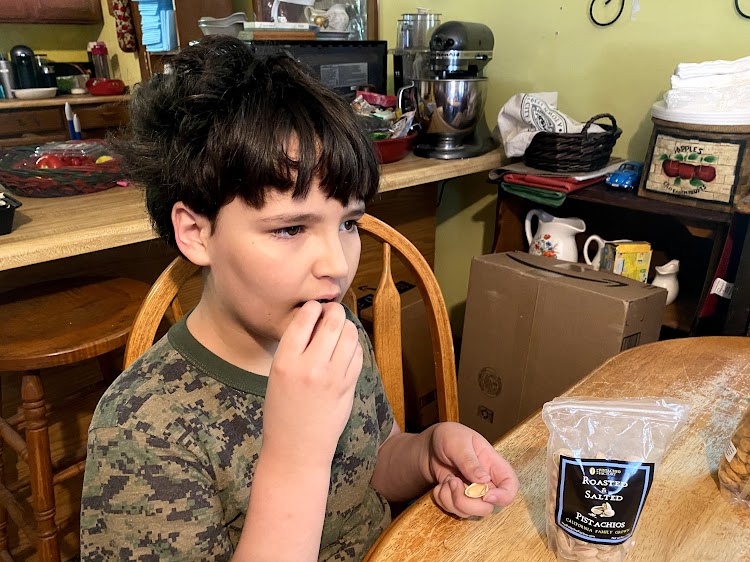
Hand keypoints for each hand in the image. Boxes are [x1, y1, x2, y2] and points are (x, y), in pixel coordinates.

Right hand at [261, 301, 362, 467]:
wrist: (296, 449)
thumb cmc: (282, 411)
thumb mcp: (277, 375)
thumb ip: (296, 348)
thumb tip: (317, 318)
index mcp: (285, 360)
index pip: (305, 317)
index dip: (313, 307)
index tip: (315, 309)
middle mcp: (310, 366)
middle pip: (333, 321)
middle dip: (335, 312)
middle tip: (333, 314)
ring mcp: (332, 377)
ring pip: (350, 335)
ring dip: (347, 327)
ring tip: (340, 331)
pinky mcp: (348, 387)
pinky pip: (357, 355)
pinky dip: (354, 347)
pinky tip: (346, 351)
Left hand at [427, 422, 518, 517]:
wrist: (431, 445)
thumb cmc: (449, 437)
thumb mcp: (458, 443)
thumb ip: (469, 461)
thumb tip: (483, 480)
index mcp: (493, 465)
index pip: (511, 486)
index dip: (503, 496)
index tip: (485, 496)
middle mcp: (486, 483)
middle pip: (487, 507)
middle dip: (466, 501)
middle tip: (453, 481)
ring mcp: (472, 494)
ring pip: (469, 512)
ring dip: (451, 499)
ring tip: (446, 480)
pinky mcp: (458, 499)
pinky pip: (453, 511)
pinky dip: (442, 500)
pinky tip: (441, 485)